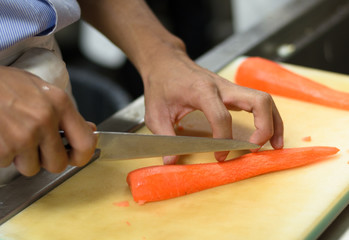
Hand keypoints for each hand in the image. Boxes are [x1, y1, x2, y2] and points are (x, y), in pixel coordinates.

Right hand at [0, 66, 96, 175]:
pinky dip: (3, 154)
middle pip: (58, 164)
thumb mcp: (41, 89)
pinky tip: (0, 135)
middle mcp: (45, 119)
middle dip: (46, 160)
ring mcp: (23, 135)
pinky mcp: (4, 147)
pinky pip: (7, 164)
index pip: (85, 143)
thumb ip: (66, 113)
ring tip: (12, 135)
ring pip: (32, 168)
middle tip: (35, 146)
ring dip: (22, 158)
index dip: (82, 157)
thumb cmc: (5, 84)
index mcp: (60, 103)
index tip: (75, 158)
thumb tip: (90, 130)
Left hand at [142, 50, 283, 163]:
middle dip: (264, 127)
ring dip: (274, 122)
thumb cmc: (161, 84)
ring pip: (264, 100)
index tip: (220, 155)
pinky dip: (268, 118)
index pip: (222, 116)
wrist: (166, 62)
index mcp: (202, 91)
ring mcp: (230, 87)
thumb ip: (165, 137)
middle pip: (257, 101)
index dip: (223, 139)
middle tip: (256, 149)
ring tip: (274, 145)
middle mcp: (222, 86)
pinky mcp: (233, 91)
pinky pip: (258, 102)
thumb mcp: (155, 113)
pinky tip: (269, 134)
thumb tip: (171, 161)